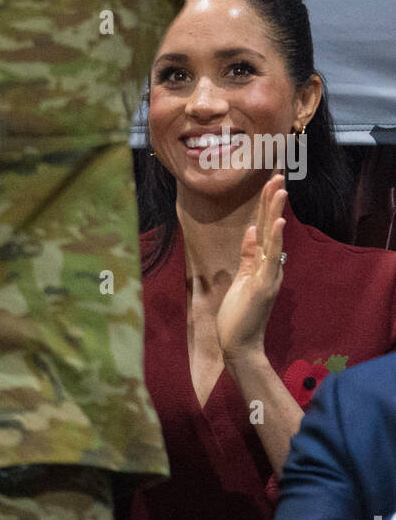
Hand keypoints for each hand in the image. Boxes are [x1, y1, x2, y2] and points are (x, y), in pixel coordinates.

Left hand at [216, 175, 287, 362]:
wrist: (239, 344)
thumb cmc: (239, 313)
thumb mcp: (242, 277)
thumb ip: (248, 255)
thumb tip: (252, 229)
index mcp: (263, 262)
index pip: (266, 228)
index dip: (267, 205)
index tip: (270, 183)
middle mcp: (271, 265)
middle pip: (272, 227)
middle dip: (273, 200)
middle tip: (277, 175)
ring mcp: (269, 275)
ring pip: (273, 237)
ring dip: (276, 212)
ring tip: (280, 189)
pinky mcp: (264, 285)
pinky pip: (270, 258)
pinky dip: (275, 240)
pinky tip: (278, 223)